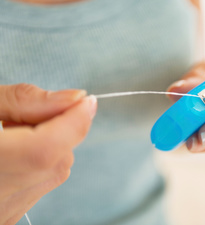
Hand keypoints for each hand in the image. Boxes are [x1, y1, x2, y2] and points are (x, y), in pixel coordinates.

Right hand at [0, 84, 96, 224]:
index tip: (88, 99)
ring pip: (55, 169)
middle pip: (57, 157)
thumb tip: (76, 99)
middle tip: (27, 112)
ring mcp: (3, 213)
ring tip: (11, 132)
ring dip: (49, 143)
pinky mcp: (7, 216)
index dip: (75, 119)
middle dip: (58, 127)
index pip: (48, 147)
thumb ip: (23, 101)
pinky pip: (41, 181)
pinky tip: (13, 151)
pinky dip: (40, 159)